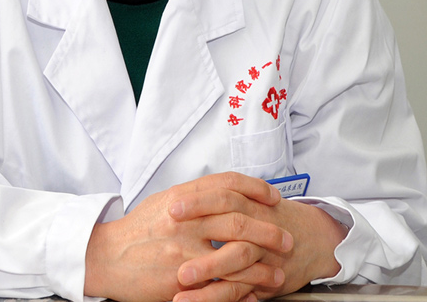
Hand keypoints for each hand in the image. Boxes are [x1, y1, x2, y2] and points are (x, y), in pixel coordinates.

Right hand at [84, 172, 290, 301]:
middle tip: (286, 238)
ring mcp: (183, 251)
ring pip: (235, 255)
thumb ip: (195, 196)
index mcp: (181, 197)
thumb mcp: (164, 202)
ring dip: (263, 265)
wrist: (106, 258)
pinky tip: (255, 292)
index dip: (255, 188)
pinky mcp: (181, 281)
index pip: (227, 184)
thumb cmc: (138, 230)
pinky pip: (220, 286)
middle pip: (238, 219)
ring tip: (278, 272)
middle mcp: (184, 220)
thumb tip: (228, 191)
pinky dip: (242, 290)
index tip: (273, 198)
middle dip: (268, 230)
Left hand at [172, 186, 348, 301]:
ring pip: (235, 258)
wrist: (314, 239)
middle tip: (170, 231)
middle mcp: (258, 226)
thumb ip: (219, 197)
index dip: (198, 200)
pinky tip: (192, 301)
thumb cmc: (273, 216)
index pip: (222, 194)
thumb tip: (177, 199)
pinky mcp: (262, 280)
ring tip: (180, 278)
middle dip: (199, 228)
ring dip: (207, 269)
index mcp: (249, 202)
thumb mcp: (250, 199)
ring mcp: (261, 254)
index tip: (171, 206)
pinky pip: (239, 289)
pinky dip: (214, 297)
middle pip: (229, 222)